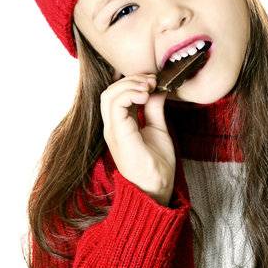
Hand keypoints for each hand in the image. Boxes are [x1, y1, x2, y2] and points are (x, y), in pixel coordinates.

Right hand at [100, 74, 175, 204]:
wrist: (157, 188)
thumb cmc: (157, 164)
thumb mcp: (158, 128)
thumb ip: (154, 108)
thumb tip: (158, 88)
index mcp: (120, 125)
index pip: (116, 94)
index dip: (133, 81)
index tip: (154, 80)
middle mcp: (112, 127)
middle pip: (110, 91)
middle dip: (132, 79)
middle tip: (152, 80)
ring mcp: (113, 131)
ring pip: (109, 95)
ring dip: (130, 84)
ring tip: (149, 87)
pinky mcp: (119, 135)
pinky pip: (115, 106)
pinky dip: (130, 94)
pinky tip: (145, 96)